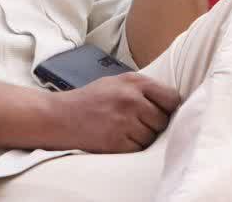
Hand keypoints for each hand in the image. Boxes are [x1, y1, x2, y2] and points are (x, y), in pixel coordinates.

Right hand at [47, 72, 180, 152]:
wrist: (59, 116)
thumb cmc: (91, 99)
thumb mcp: (117, 82)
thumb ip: (143, 89)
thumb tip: (170, 101)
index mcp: (135, 82)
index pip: (172, 98)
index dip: (169, 108)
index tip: (163, 112)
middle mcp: (131, 99)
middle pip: (163, 120)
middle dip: (154, 124)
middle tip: (139, 123)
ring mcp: (124, 121)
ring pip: (152, 136)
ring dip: (143, 137)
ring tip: (126, 130)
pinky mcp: (116, 141)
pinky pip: (138, 149)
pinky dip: (132, 147)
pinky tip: (119, 138)